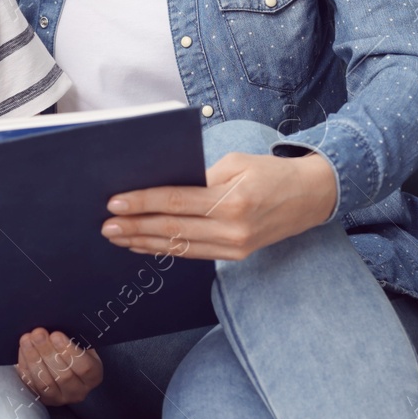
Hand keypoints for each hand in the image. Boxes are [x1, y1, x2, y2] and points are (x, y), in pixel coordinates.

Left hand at [15, 327, 102, 404]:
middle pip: (63, 375)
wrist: (62, 362)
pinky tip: (22, 351)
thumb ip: (73, 337)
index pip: (84, 367)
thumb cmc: (72, 349)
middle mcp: (78, 391)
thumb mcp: (81, 343)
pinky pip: (32, 385)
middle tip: (38, 333)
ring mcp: (59, 398)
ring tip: (27, 339)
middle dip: (47, 352)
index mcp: (93, 376)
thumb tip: (56, 324)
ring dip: (34, 358)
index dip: (70, 351)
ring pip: (46, 382)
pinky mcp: (42, 399)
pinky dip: (25, 367)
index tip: (56, 334)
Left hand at [101, 150, 337, 260]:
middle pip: (172, 228)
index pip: (176, 202)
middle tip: (106, 225)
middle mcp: (232, 229)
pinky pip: (192, 253)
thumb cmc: (271, 172)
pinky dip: (165, 249)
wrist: (311, 197)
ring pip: (179, 246)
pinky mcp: (235, 256)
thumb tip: (161, 188)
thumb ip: (201, 177)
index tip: (115, 202)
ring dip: (144, 242)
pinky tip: (145, 245)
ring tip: (117, 237)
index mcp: (232, 199)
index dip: (142, 203)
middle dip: (135, 226)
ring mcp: (234, 247)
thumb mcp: (237, 162)